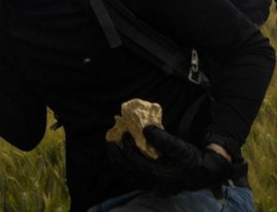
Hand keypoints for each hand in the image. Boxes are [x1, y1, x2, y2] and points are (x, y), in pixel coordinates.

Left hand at [110, 126, 244, 195]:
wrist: (207, 173)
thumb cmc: (194, 160)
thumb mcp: (181, 147)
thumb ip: (163, 139)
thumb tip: (145, 129)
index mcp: (161, 176)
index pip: (137, 164)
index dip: (128, 149)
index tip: (125, 135)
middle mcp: (156, 185)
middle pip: (130, 173)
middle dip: (118, 158)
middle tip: (109, 143)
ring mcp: (155, 187)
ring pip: (131, 178)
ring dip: (121, 164)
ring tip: (113, 150)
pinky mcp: (156, 186)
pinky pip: (137, 180)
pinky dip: (128, 169)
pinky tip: (124, 160)